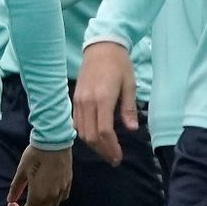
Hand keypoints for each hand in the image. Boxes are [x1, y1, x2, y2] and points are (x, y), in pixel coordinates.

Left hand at [7, 144, 72, 205]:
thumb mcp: (22, 170)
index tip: (11, 204)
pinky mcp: (68, 184)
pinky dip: (51, 200)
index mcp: (38, 195)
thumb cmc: (36, 154)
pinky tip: (46, 191)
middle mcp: (52, 197)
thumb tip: (10, 199)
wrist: (55, 140)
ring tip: (32, 197)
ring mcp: (62, 191)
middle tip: (20, 204)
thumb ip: (16, 188)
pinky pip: (60, 199)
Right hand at [72, 41, 136, 166]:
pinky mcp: (75, 99)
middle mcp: (87, 102)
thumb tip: (132, 129)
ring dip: (93, 145)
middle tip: (114, 159)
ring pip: (81, 132)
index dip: (111, 147)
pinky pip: (77, 123)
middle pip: (90, 136)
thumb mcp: (130, 84)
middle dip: (102, 151)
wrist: (101, 47)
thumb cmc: (119, 64)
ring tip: (106, 151)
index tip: (118, 157)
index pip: (103, 131)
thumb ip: (128, 108)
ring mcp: (78, 101)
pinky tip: (96, 138)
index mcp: (103, 98)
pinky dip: (85, 134)